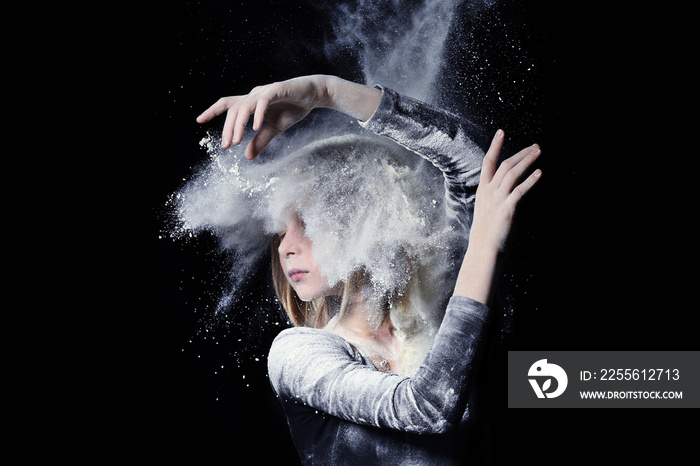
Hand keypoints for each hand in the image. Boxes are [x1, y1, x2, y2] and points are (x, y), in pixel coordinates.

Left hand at [196, 76, 331, 158]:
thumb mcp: (276, 128)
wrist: (314, 95)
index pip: (227, 104)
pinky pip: (263, 101)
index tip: (199, 120)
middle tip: (227, 147)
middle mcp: (254, 94)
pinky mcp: (278, 90)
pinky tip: (255, 127)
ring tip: (237, 141)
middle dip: (228, 129)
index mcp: (251, 101)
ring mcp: (265, 91)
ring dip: (238, 124)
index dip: (212, 111)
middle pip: (234, 109)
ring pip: (245, 106)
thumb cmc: (294, 108)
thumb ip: (261, 140)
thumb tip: (247, 157)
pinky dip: (257, 114)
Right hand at [469, 129, 541, 251]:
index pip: (487, 162)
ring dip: (527, 161)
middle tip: (535, 146)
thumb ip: (493, 197)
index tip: (501, 132)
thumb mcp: (486, 210)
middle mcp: (488, 191)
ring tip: (539, 153)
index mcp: (482, 190)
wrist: (483, 248)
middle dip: (521, 153)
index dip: (494, 146)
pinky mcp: (507, 208)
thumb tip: (505, 191)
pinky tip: (539, 173)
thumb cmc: (485, 232)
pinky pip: (520, 190)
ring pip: (512, 173)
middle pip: (505, 165)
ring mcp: (497, 199)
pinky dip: (530, 180)